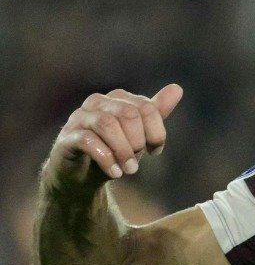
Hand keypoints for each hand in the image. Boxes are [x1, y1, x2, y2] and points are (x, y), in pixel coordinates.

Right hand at [45, 84, 183, 188]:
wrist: (82, 175)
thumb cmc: (114, 151)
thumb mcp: (139, 134)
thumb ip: (155, 113)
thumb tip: (177, 88)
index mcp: (118, 98)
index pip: (146, 108)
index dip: (156, 132)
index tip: (155, 151)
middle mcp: (97, 102)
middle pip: (128, 114)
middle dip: (138, 141)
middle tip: (138, 163)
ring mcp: (79, 118)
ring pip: (107, 123)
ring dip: (123, 150)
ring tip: (129, 170)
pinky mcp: (66, 136)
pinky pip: (88, 140)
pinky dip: (106, 159)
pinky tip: (115, 173)